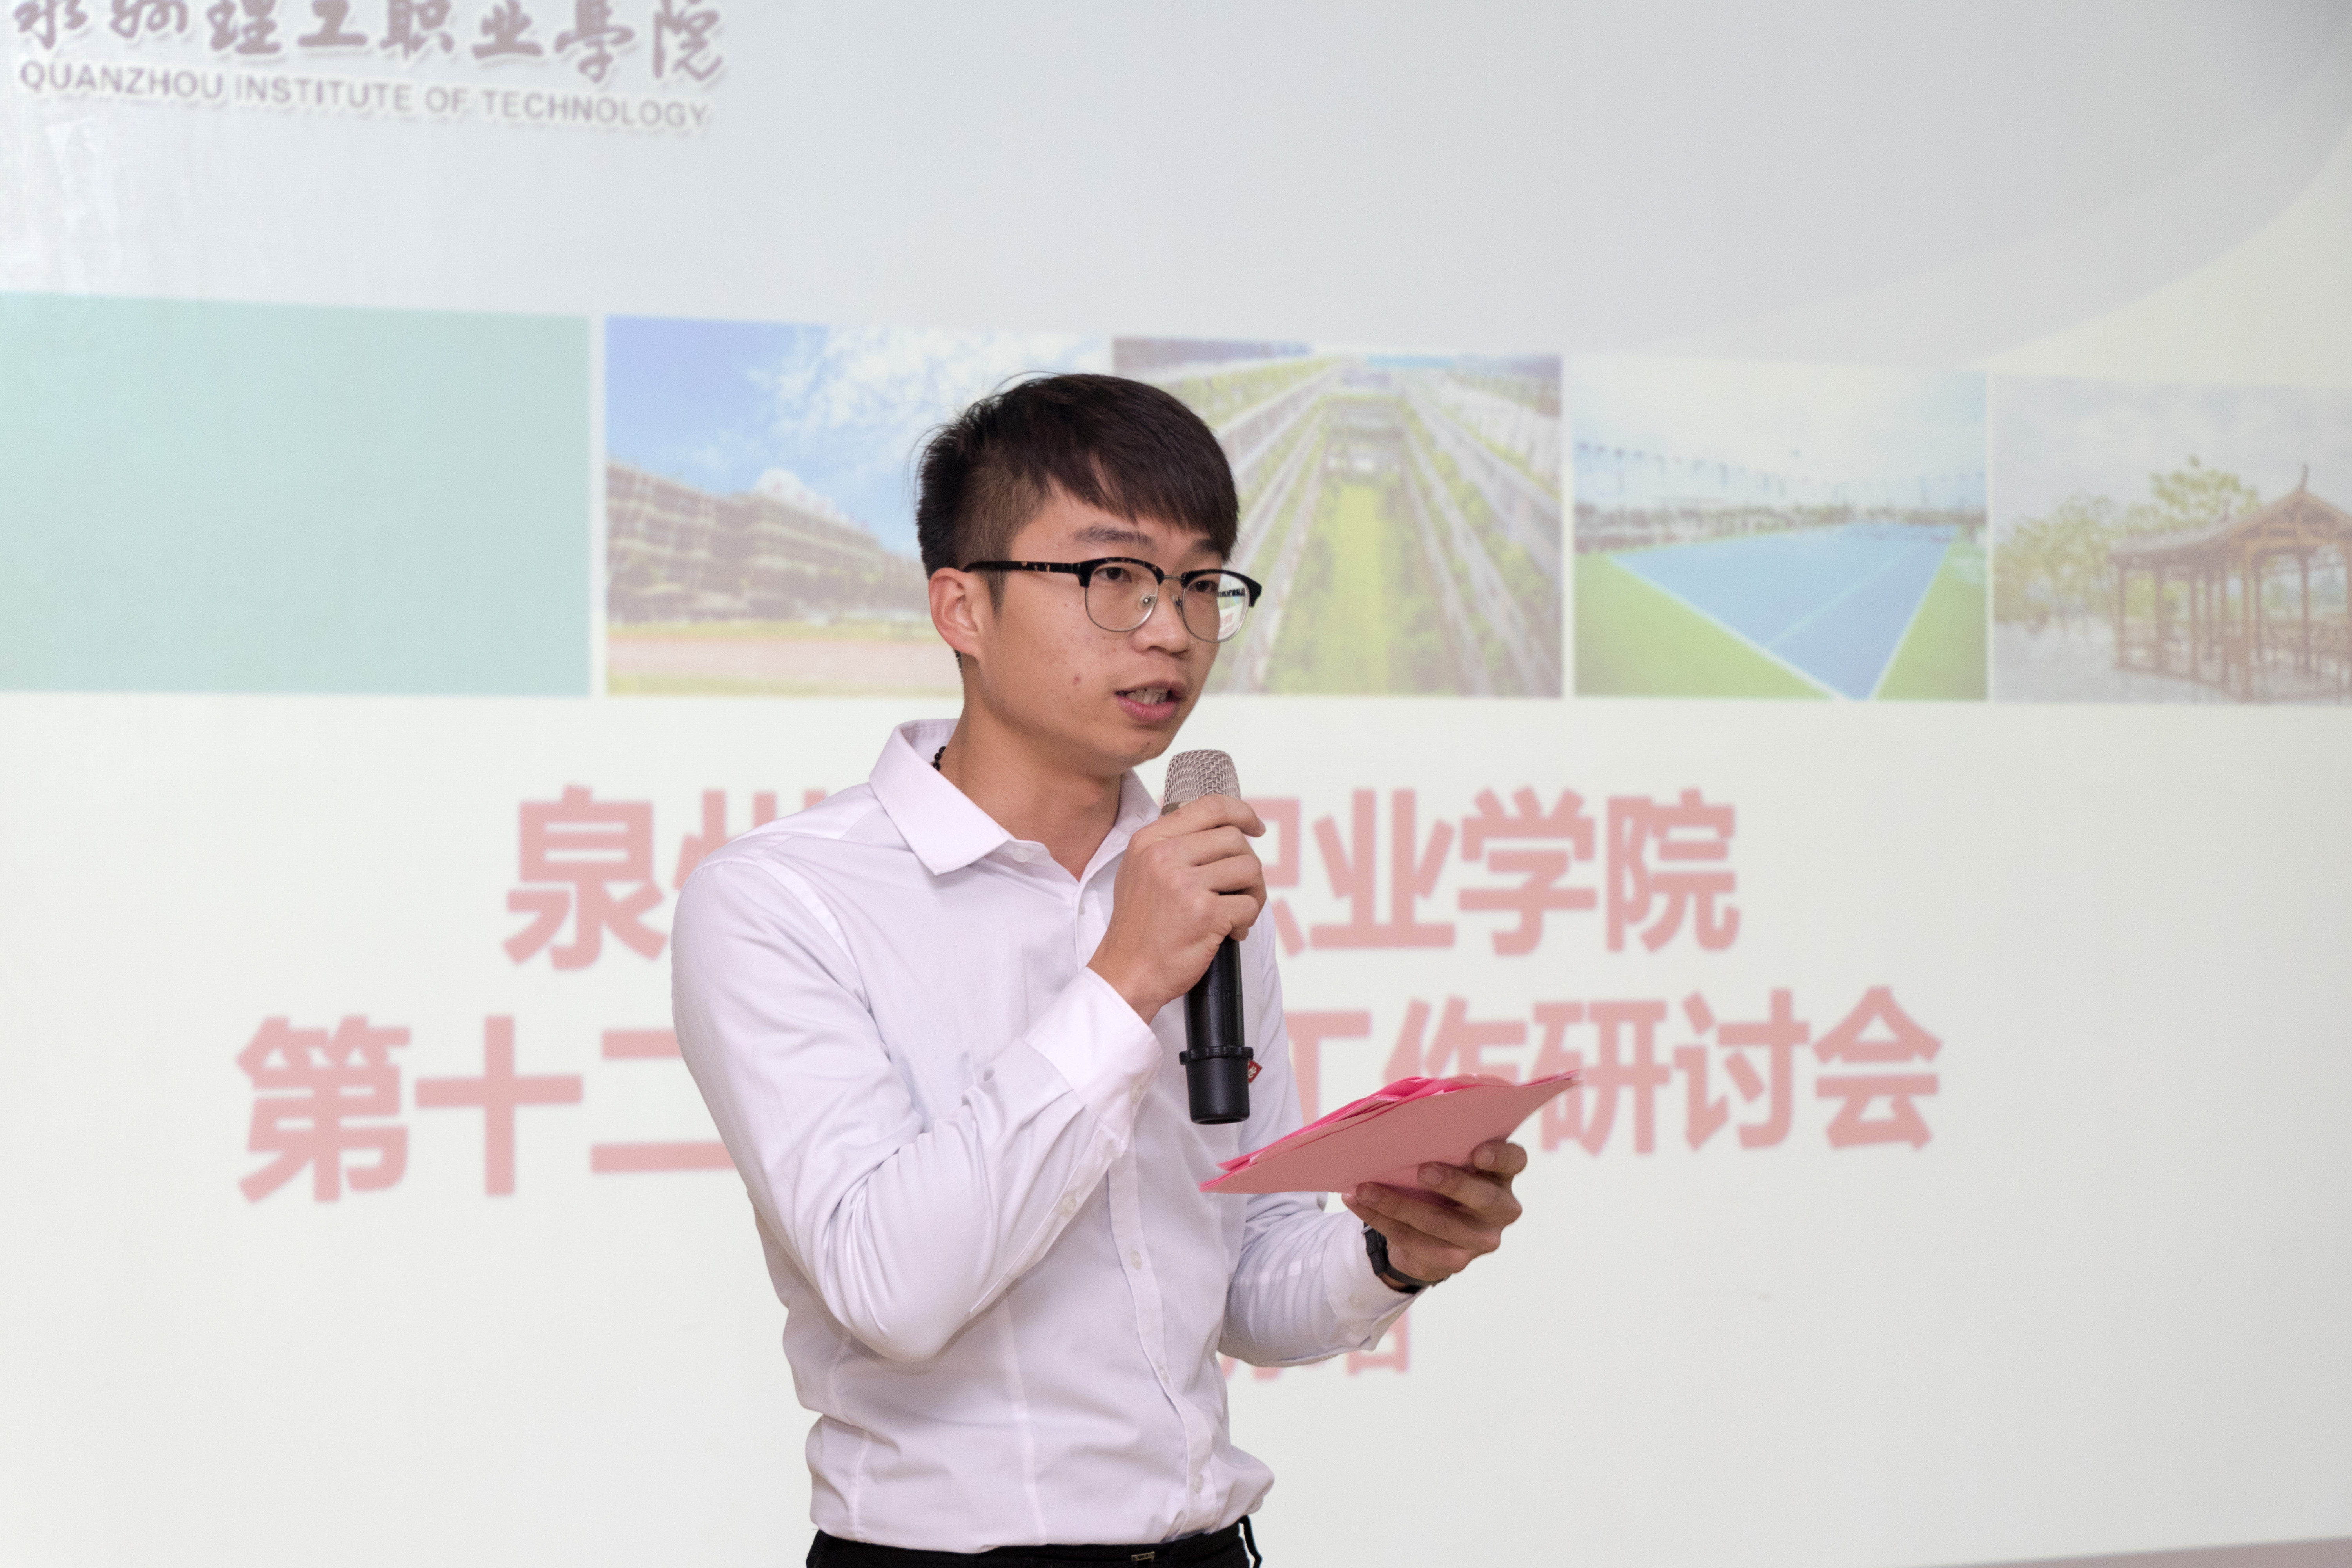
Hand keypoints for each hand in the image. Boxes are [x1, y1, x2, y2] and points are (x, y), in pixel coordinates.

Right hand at [1088, 795, 1266, 1019]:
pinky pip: (1249, 904)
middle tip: (1240, 890)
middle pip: (1235, 838)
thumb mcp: (1140, 870)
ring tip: (1237, 912)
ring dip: (1253, 893)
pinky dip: (1247, 920)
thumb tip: (1219, 828)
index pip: (1210, 806)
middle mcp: (1165, 855)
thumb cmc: (1138, 927)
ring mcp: (1185, 884)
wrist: (1126, 972)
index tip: (1255, 827)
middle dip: (1247, 865)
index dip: (1241, 813)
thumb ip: (1172, 844)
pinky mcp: (1205, 913)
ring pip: (1249, 869)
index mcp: (1150, 840)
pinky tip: (1230, 932)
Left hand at [1341, 1139, 1526, 1286]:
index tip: (1478, 1150)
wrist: (1429, 1234)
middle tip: (1423, 1171)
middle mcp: (1501, 1209)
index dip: (1501, 1156)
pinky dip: (1381, 1220)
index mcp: (1501, 1175)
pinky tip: (1358, 1202)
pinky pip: (1414, 1241)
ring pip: (1440, 1224)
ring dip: (1396, 1204)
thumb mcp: (1447, 1161)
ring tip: (1363, 1188)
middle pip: (1484, 1198)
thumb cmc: (1439, 1179)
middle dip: (1453, 1184)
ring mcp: (1481, 1239)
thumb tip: (1399, 1120)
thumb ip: (1441, 1145)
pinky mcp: (1455, 1261)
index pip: (1515, 1161)